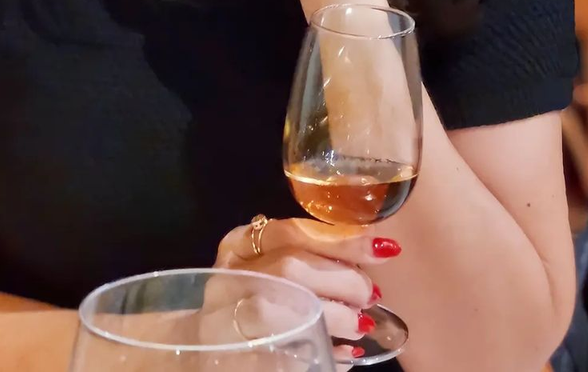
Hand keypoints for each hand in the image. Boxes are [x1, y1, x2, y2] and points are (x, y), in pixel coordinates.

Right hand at [213, 216, 396, 359]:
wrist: (203, 345)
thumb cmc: (247, 295)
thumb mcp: (264, 263)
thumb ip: (304, 251)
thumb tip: (370, 247)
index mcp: (238, 244)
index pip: (292, 231)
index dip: (342, 240)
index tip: (384, 249)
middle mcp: (230, 275)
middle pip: (291, 267)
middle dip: (342, 280)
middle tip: (369, 296)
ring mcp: (230, 317)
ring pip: (292, 309)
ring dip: (337, 318)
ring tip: (360, 327)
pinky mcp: (241, 356)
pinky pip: (292, 353)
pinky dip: (326, 353)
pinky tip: (345, 355)